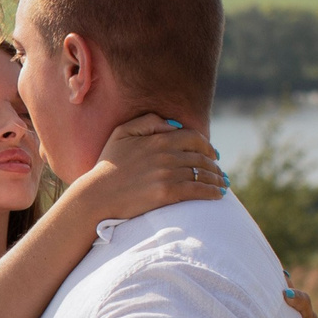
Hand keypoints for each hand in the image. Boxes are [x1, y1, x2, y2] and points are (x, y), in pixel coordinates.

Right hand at [67, 116, 227, 224]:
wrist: (96, 195)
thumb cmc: (107, 165)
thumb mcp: (122, 133)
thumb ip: (148, 122)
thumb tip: (174, 125)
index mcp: (159, 138)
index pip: (194, 138)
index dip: (207, 146)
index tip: (213, 154)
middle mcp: (166, 154)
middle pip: (201, 157)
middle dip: (214, 165)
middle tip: (219, 172)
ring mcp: (167, 174)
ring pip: (202, 174)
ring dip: (216, 179)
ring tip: (221, 184)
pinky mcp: (167, 193)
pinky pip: (197, 190)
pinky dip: (211, 192)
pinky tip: (218, 195)